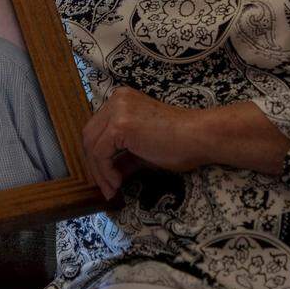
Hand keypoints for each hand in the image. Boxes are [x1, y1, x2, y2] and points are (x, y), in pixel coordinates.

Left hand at [81, 87, 204, 198]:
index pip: (97, 129)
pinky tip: (117, 183)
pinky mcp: (119, 125)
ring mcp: (117, 110)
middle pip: (89, 135)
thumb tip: (108, 175)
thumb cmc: (180, 143)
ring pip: (91, 145)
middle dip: (94, 165)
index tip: (106, 178)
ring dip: (99, 172)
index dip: (97, 156)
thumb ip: (123, 157)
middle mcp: (116, 99)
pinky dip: (104, 172)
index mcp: (122, 100)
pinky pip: (100, 153)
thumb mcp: (143, 149)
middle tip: (106, 187)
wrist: (199, 137)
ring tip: (112, 189)